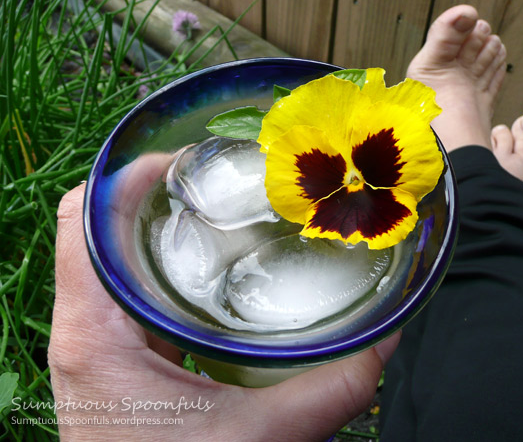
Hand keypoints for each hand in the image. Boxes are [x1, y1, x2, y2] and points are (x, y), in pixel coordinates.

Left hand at [49, 183, 399, 440]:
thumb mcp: (259, 438)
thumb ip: (329, 390)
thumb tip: (384, 341)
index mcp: (95, 335)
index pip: (83, 218)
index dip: (128, 175)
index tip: (185, 162)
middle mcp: (82, 328)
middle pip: (97, 226)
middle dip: (152, 194)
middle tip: (214, 184)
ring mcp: (92, 340)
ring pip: (110, 254)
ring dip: (156, 227)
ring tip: (214, 215)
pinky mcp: (109, 355)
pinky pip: (124, 287)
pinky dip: (159, 265)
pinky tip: (208, 272)